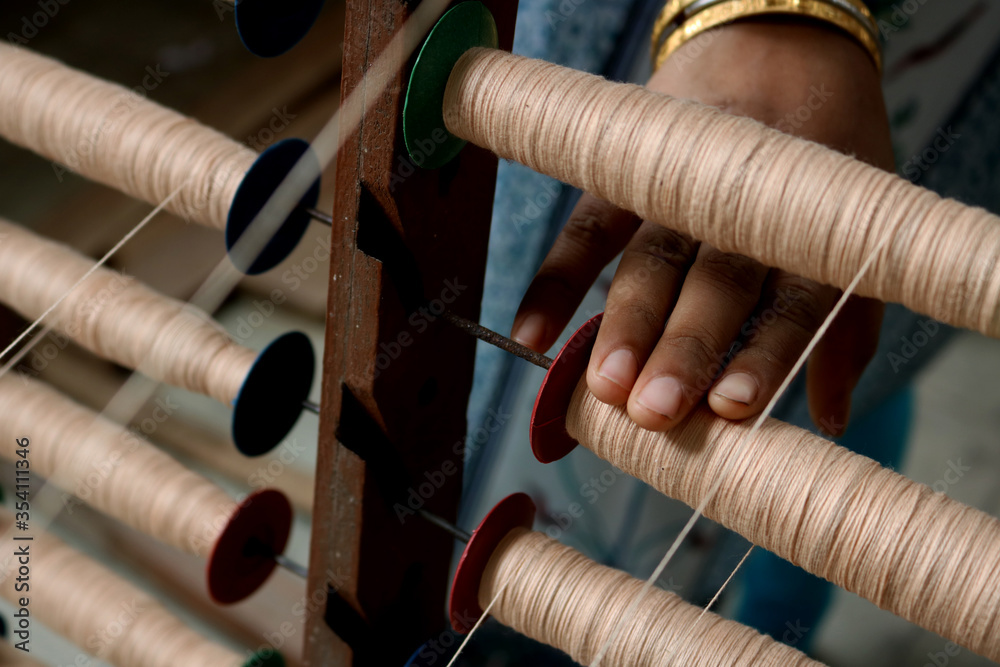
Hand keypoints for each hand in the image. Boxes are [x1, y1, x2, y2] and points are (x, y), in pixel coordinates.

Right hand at [511, 18, 894, 434]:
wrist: (780, 40)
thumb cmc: (820, 165)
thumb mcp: (853, 230)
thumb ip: (844, 325)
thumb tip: (831, 419)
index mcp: (813, 223)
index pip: (793, 295)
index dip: (765, 352)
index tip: (730, 408)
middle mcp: (748, 202)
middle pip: (717, 278)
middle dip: (685, 344)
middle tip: (652, 409)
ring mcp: (684, 181)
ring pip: (654, 254)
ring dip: (626, 320)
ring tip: (601, 384)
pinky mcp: (632, 167)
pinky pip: (589, 223)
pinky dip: (557, 278)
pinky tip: (529, 334)